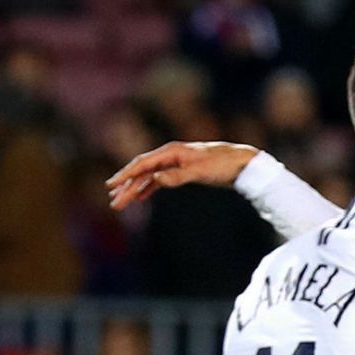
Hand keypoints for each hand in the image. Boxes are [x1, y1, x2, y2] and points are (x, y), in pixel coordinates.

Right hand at [106, 141, 259, 210]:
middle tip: (114, 203)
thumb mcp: (201, 171)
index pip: (142, 164)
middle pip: (142, 171)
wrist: (242, 163)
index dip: (125, 175)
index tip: (111, 186)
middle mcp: (170, 155)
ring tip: (121, 202)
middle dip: (127, 187)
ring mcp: (175, 163)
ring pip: (149, 176)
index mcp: (172, 152)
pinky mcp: (182, 171)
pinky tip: (140, 197)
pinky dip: (149, 188)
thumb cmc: (223, 165)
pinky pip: (159, 179)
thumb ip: (177, 175)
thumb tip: (155, 178)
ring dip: (135, 189)